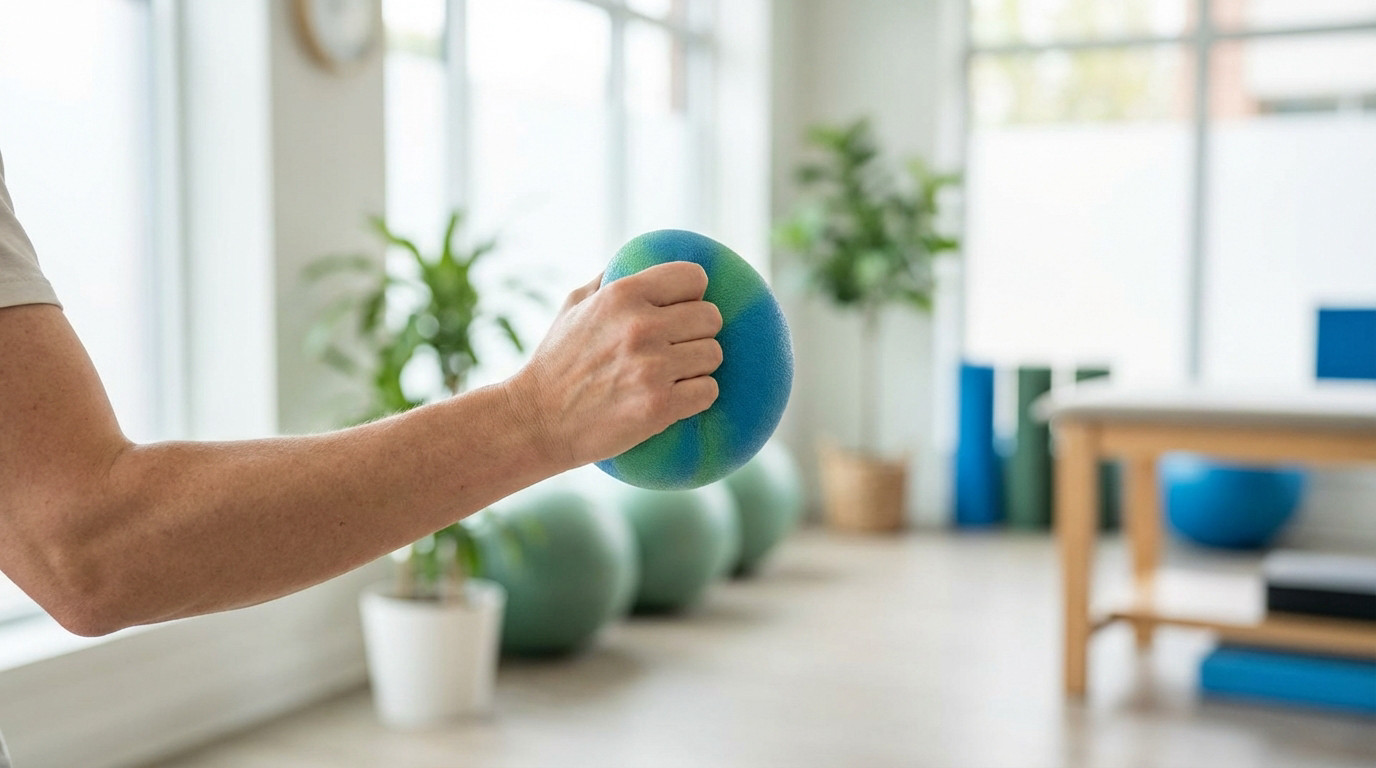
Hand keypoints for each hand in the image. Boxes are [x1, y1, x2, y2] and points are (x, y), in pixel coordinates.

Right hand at [508, 262, 722, 467]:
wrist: (537, 421)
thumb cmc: (557, 362)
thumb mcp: (575, 307)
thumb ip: (610, 281)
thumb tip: (642, 261)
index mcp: (622, 295)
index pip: (693, 277)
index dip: (693, 293)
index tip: (684, 307)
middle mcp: (640, 326)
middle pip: (711, 318)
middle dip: (699, 332)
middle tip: (680, 346)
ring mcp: (652, 368)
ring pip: (713, 355)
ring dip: (699, 366)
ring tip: (675, 373)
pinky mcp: (659, 406)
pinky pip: (708, 391)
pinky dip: (697, 396)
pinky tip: (678, 398)